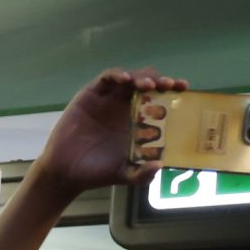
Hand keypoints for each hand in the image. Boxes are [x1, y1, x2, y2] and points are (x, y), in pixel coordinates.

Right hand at [33, 68, 189, 194]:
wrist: (65, 173)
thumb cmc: (96, 173)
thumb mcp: (123, 175)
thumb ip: (141, 174)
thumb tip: (159, 166)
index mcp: (137, 120)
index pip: (159, 99)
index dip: (172, 91)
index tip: (184, 88)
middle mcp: (124, 106)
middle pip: (147, 83)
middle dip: (160, 80)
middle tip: (169, 85)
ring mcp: (107, 99)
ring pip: (129, 78)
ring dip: (141, 77)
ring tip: (149, 85)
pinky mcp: (90, 95)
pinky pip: (106, 79)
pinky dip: (117, 75)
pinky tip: (125, 80)